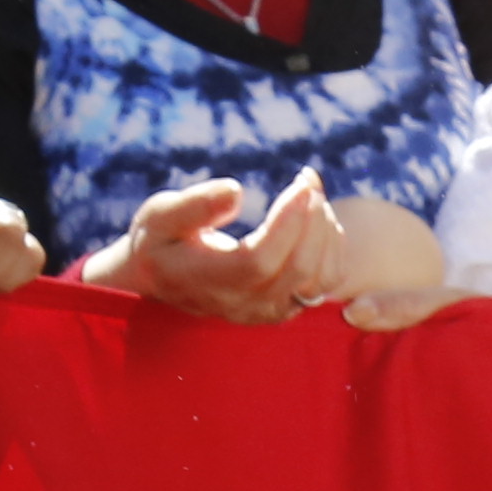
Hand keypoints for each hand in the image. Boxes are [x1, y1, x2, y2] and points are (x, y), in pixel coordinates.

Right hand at [80, 170, 346, 321]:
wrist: (160, 279)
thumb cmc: (159, 240)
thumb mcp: (160, 215)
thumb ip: (194, 205)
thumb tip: (235, 191)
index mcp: (207, 281)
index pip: (259, 260)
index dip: (287, 222)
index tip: (299, 185)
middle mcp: (242, 304)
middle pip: (297, 269)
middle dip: (312, 219)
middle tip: (308, 179)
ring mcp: (267, 311)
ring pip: (319, 278)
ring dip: (326, 231)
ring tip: (311, 193)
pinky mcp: (285, 307)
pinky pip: (325, 283)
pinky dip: (331, 247)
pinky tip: (318, 217)